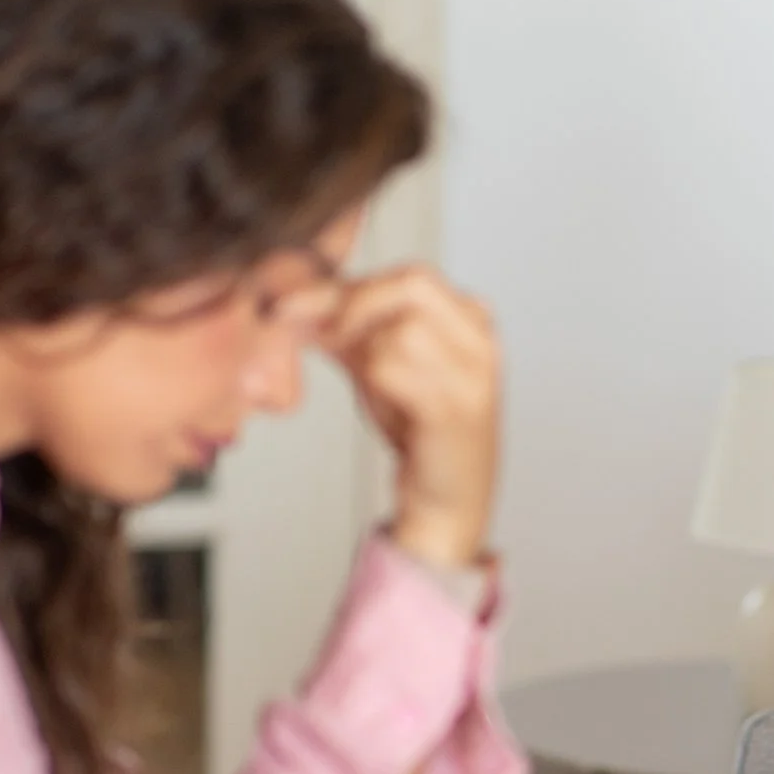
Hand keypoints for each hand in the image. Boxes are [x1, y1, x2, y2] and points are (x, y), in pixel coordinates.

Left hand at [306, 264, 500, 566]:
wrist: (448, 497)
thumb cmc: (418, 429)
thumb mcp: (381, 365)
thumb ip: (348, 329)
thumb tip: (294, 300)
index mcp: (470, 319)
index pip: (409, 276)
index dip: (347, 285)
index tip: (293, 301)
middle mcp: (480, 340)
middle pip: (413, 284)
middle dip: (356, 305)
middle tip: (322, 335)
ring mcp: (474, 373)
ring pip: (401, 328)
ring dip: (364, 352)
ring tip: (364, 379)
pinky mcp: (457, 408)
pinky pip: (398, 369)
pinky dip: (374, 378)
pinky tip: (379, 398)